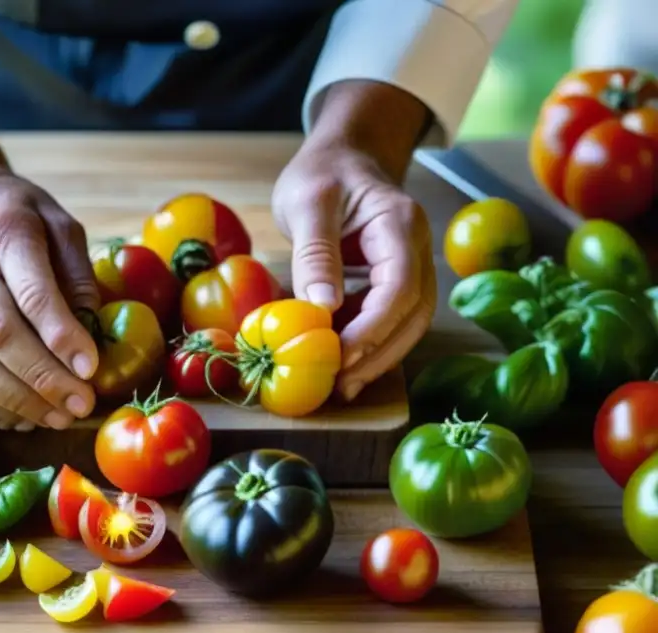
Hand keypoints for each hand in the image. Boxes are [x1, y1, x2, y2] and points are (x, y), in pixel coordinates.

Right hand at [0, 127, 99, 430]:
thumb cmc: (13, 217)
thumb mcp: (57, 223)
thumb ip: (78, 272)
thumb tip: (93, 331)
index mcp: (2, 233)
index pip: (31, 292)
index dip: (62, 335)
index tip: (91, 368)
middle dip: (45, 378)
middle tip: (81, 404)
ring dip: (19, 402)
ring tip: (58, 417)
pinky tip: (20, 417)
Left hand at [272, 82, 436, 401]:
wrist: (343, 155)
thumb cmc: (322, 173)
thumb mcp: (307, 202)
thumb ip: (315, 251)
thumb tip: (321, 307)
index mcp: (399, 224)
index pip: (400, 286)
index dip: (374, 328)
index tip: (341, 356)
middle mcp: (415, 248)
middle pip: (413, 313)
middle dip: (379, 354)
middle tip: (341, 385)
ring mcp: (410, 265)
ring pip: (408, 322)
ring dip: (378, 356)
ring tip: (341, 384)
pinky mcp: (393, 280)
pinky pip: (390, 318)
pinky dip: (369, 343)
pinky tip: (342, 362)